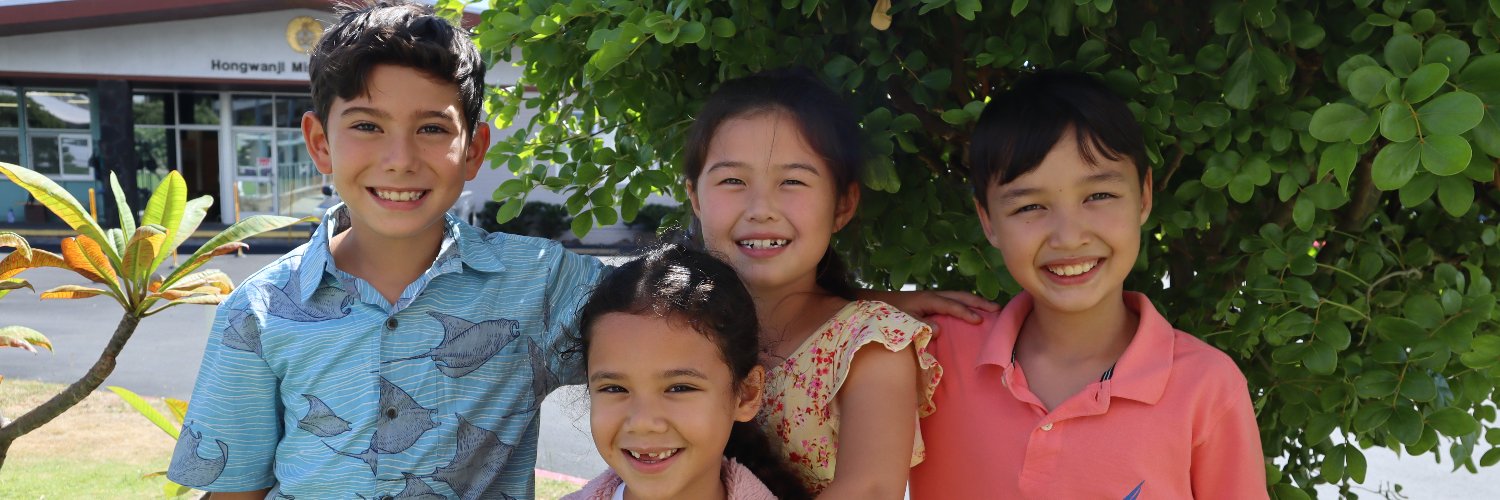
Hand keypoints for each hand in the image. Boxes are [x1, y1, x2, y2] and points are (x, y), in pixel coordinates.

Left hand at [859, 289, 998, 329]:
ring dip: (974, 301)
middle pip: (960, 296)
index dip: (966, 313)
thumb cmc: (887, 314)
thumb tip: (939, 330)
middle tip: (998, 309)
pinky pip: (952, 301)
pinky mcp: (929, 302)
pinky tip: (971, 312)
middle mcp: (932, 295)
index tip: (980, 321)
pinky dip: (964, 304)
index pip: (952, 305)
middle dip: (979, 302)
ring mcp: (931, 297)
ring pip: (958, 296)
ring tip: (991, 309)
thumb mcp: (902, 321)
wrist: (872, 303)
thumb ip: (920, 326)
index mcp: (927, 299)